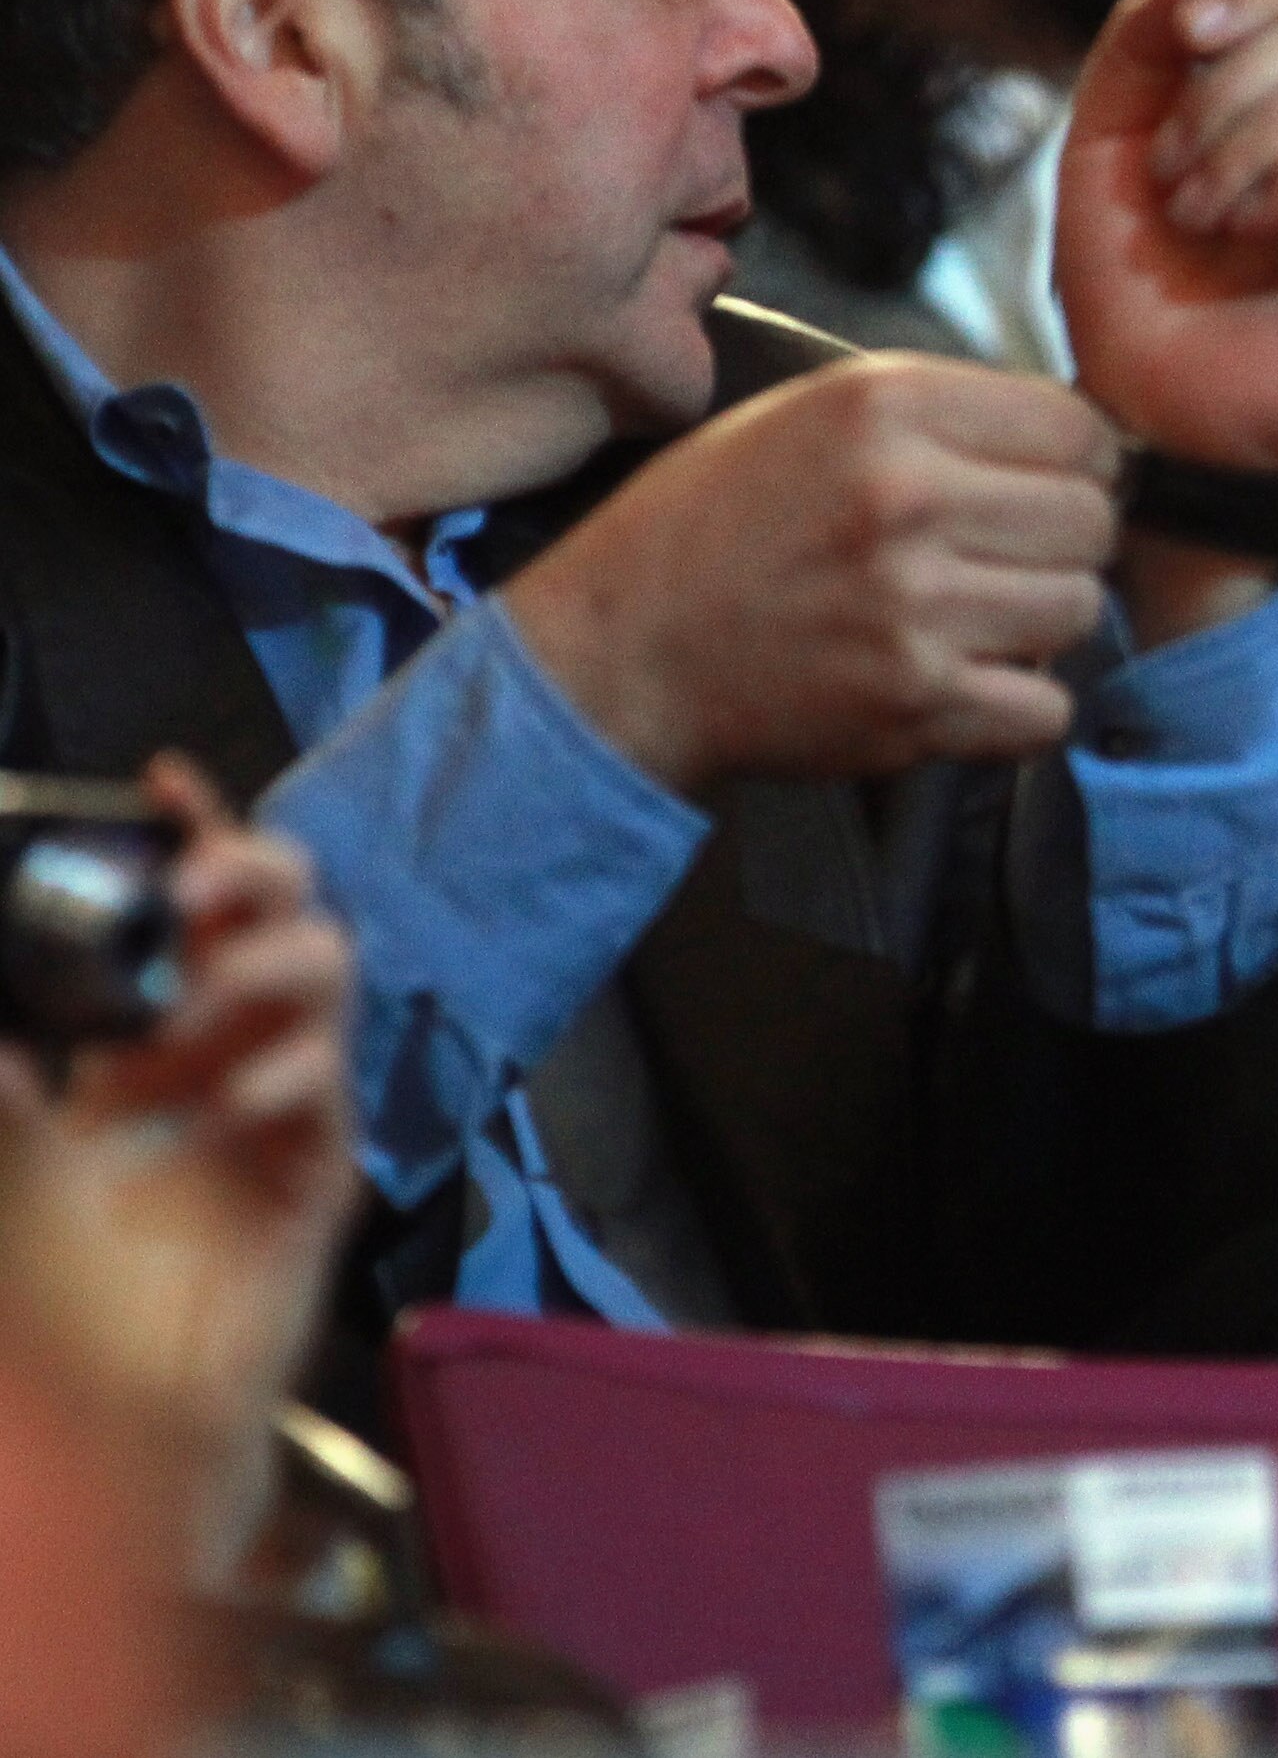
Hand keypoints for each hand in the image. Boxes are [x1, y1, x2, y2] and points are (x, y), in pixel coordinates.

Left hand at [0, 757, 357, 1579]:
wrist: (118, 1418)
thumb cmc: (64, 1292)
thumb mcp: (15, 1173)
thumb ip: (11, 1102)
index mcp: (160, 1028)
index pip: (191, 907)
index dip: (193, 830)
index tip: (159, 777)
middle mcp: (235, 1045)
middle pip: (289, 913)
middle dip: (253, 874)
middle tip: (192, 886)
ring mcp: (289, 1103)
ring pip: (328, 978)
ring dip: (259, 972)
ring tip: (189, 1006)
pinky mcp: (322, 1172)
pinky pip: (327, 1092)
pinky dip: (275, 1080)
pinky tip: (214, 1108)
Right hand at [501, 357, 1118, 792]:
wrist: (622, 649)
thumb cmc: (719, 525)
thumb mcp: (817, 412)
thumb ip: (947, 411)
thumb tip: (1080, 438)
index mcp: (886, 407)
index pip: (1079, 427)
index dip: (1077, 461)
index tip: (1045, 484)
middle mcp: (906, 497)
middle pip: (1092, 519)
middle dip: (1061, 543)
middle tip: (1004, 558)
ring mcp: (913, 606)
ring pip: (1080, 609)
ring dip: (1042, 622)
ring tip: (977, 617)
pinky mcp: (913, 703)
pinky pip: (1048, 707)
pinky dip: (1020, 706)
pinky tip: (968, 681)